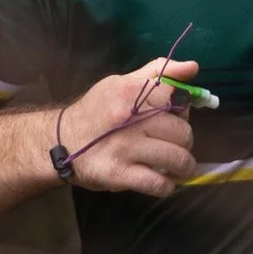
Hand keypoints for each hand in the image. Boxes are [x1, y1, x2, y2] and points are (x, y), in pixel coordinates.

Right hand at [50, 56, 201, 197]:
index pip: (178, 100)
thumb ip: (157, 73)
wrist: (59, 141)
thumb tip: (193, 67)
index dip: (183, 112)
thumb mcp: (121, 82)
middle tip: (175, 146)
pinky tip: (161, 181)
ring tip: (176, 168)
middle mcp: (130, 118)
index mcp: (132, 91)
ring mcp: (125, 147)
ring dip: (183, 167)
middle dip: (185, 142)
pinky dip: (166, 186)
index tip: (175, 119)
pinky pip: (158, 183)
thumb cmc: (95, 111)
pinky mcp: (119, 174)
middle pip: (182, 132)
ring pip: (177, 159)